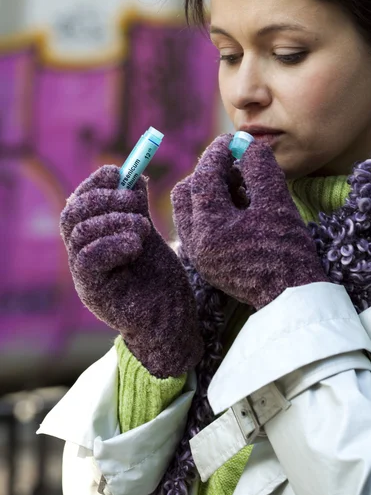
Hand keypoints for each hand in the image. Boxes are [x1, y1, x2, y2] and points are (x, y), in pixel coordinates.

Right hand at [60, 165, 202, 377]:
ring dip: (114, 221)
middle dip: (103, 199)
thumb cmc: (162, 281)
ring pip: (80, 234)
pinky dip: (112, 243)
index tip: (117, 172)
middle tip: (134, 201)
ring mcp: (85, 276)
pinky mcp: (93, 292)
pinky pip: (88, 260)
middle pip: (72, 215)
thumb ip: (136, 210)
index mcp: (95, 240)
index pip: (79, 204)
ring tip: (144, 228)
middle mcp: (84, 256)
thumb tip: (132, 176)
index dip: (94, 184)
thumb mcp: (148, 237)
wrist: (174, 322)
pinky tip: (136, 244)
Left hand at [172, 135, 327, 309]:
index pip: (203, 178)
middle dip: (209, 172)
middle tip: (237, 165)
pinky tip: (239, 206)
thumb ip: (260, 168)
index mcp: (210, 230)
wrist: (292, 298)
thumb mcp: (277, 204)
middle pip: (187, 192)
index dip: (219, 153)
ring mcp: (198, 254)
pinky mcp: (206, 260)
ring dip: (209, 190)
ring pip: (189, 208)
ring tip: (241, 186)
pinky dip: (212, 208)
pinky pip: (197, 224)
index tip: (235, 140)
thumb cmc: (289, 252)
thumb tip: (247, 142)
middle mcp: (195, 243)